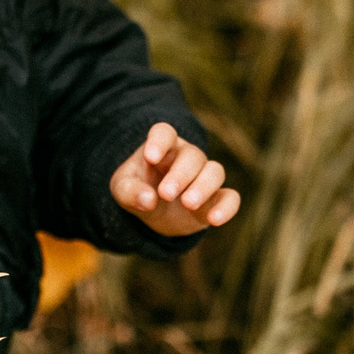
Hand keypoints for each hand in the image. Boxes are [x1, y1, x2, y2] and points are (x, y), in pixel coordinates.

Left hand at [109, 123, 239, 237]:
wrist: (155, 213)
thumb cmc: (138, 190)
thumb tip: (148, 200)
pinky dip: (226, 207)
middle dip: (180, 174)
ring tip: (188, 204)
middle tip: (165, 193)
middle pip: (192, 156)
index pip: (165, 133)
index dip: (160, 141)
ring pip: (215, 171)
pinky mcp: (216, 199)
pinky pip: (230, 198)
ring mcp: (204, 177)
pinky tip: (214, 220)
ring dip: (203, 186)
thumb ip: (130, 192)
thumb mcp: (123, 190)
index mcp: (162, 148)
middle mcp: (187, 158)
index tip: (151, 156)